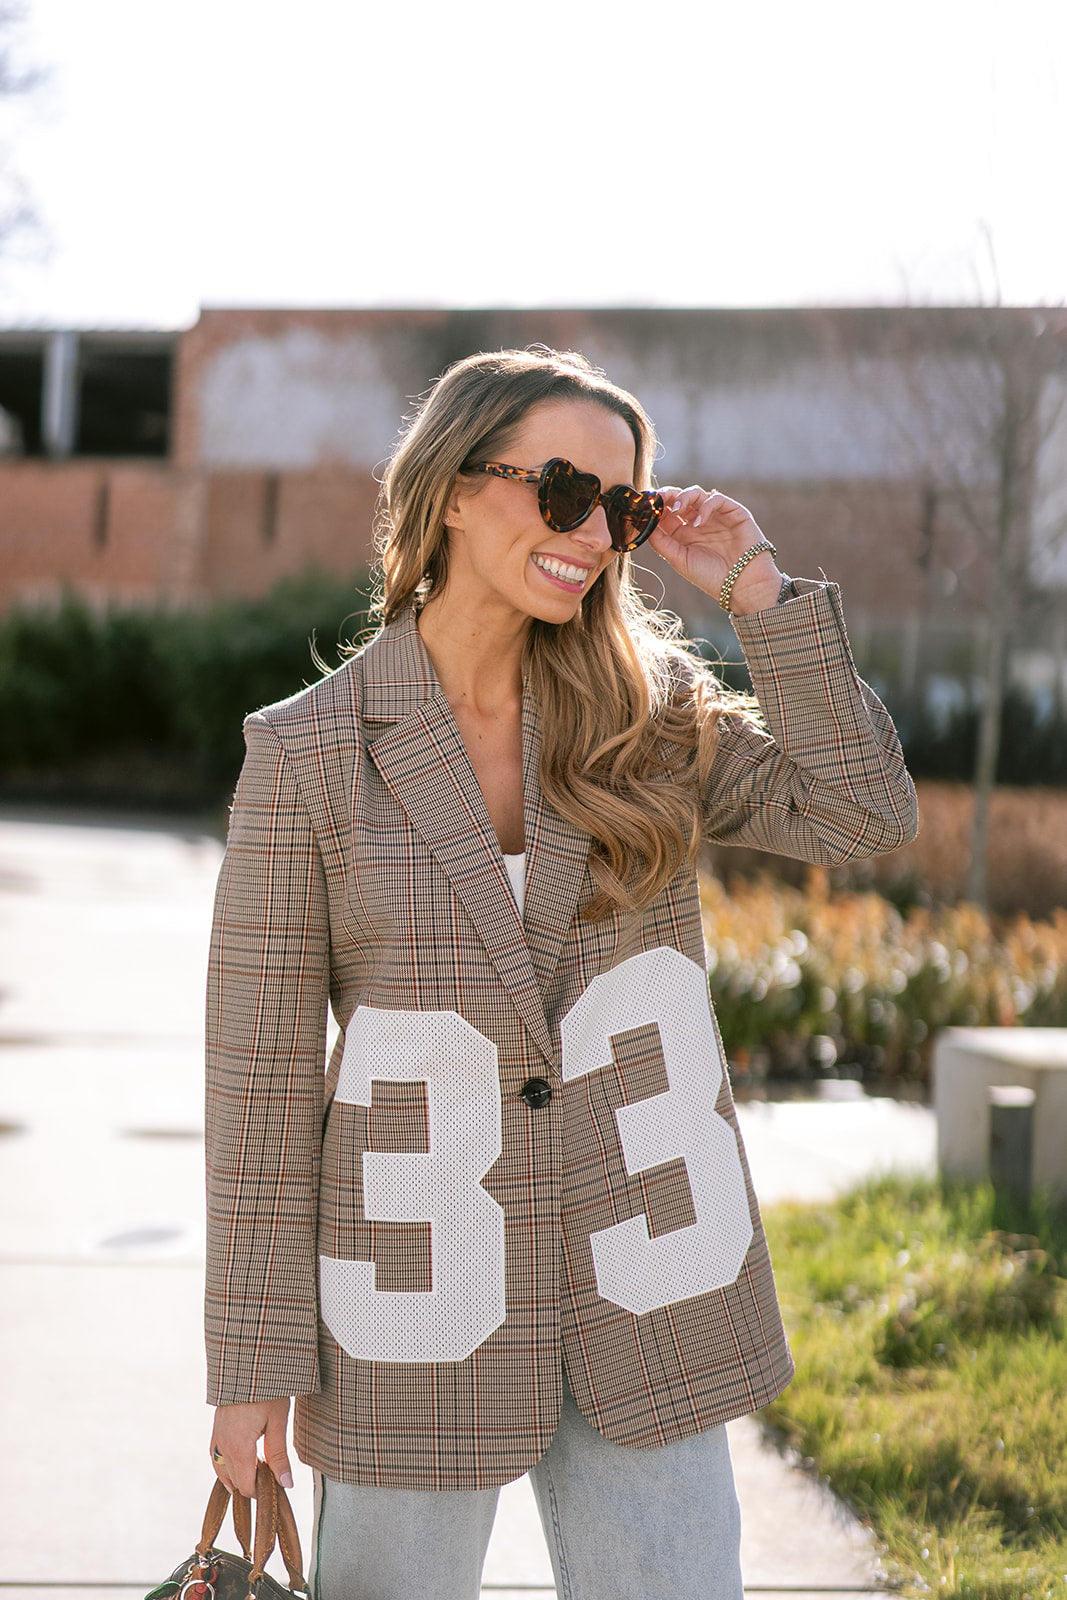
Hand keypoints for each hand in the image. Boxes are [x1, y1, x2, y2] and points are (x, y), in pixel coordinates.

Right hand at [210, 1397, 292, 1498]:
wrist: (246, 1363)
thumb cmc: (267, 1390)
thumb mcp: (278, 1422)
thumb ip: (279, 1456)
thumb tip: (286, 1484)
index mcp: (238, 1447)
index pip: (246, 1485)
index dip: (261, 1491)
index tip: (277, 1488)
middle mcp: (223, 1446)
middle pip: (235, 1481)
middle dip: (252, 1485)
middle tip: (272, 1479)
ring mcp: (216, 1437)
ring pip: (222, 1471)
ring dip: (238, 1477)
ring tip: (259, 1473)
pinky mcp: (216, 1428)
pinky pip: (216, 1457)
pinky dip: (226, 1466)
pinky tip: (240, 1463)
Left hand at [649, 487, 781, 613]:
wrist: (742, 586)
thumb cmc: (711, 577)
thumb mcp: (679, 560)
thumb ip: (661, 542)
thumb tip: (645, 524)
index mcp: (684, 534)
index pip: (667, 513)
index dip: (656, 508)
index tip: (646, 506)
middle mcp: (699, 522)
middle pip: (680, 499)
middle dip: (668, 496)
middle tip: (659, 499)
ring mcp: (716, 516)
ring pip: (697, 494)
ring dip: (684, 497)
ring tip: (677, 509)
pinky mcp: (733, 512)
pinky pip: (716, 499)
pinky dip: (705, 506)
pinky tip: (699, 522)